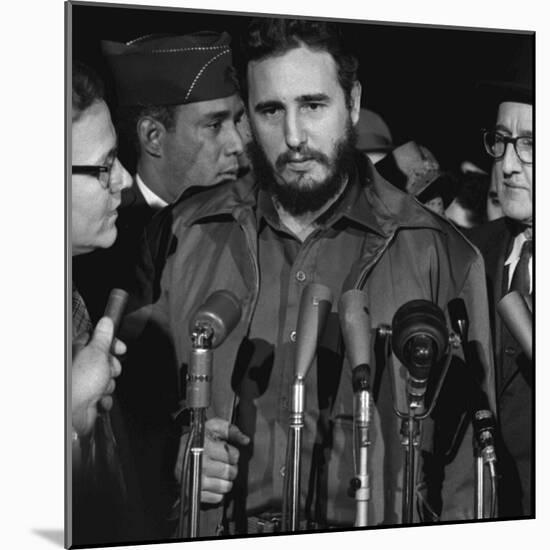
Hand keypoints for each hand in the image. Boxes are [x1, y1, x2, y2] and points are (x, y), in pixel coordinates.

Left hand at [71, 316, 125, 435]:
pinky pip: (104, 395)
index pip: (99, 340)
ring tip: (100, 388)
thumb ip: (103, 337)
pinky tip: (98, 400)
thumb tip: (107, 321)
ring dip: (108, 385)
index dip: (112, 344)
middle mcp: (79, 366)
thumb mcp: (97, 352)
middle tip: (108, 370)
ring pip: (107, 379)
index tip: (121, 348)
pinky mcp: (88, 398)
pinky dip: (104, 399)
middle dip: (112, 367)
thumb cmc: (80, 382)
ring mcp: (84, 383)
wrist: (74, 412)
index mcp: (78, 350)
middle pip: (106, 360)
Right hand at [176, 417, 249, 503]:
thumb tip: (246, 440)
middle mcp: (201, 465)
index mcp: (206, 447)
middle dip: (231, 467)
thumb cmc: (196, 438)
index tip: (226, 452)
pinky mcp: (194, 493)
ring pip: (226, 486)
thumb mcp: (212, 426)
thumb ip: (230, 430)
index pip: (234, 456)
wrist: (172, 453)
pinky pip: (217, 498)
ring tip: (219, 472)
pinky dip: (218, 491)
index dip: (233, 453)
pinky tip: (213, 481)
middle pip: (231, 472)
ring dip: (226, 480)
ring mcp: (197, 481)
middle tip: (224, 463)